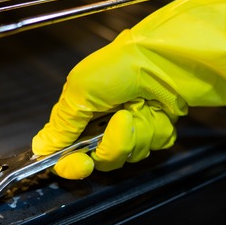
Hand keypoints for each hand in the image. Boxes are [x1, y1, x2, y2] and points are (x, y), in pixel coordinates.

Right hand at [33, 0, 225, 178]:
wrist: (185, 58)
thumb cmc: (134, 63)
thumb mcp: (85, 86)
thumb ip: (62, 121)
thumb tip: (40, 147)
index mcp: (86, 97)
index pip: (68, 142)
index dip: (70, 159)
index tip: (75, 166)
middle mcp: (108, 109)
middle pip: (98, 153)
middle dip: (111, 145)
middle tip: (124, 123)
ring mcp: (136, 116)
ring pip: (126, 152)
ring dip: (137, 136)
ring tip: (148, 110)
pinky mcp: (162, 121)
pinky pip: (153, 145)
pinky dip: (158, 133)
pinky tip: (164, 114)